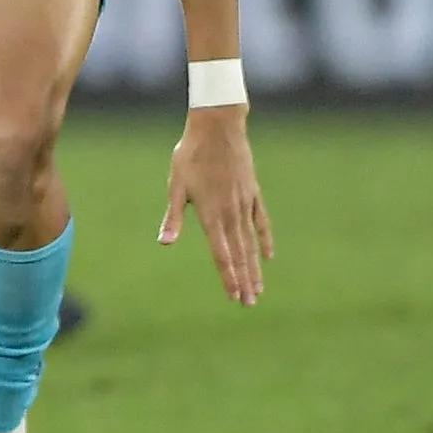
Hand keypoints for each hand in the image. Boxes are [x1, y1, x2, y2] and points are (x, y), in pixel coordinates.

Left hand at [159, 106, 272, 305]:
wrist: (218, 128)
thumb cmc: (190, 155)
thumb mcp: (176, 186)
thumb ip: (172, 217)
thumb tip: (164, 243)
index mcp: (210, 214)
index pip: (221, 253)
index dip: (228, 276)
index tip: (234, 296)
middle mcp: (231, 213)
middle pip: (240, 254)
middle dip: (244, 280)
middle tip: (249, 303)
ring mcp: (245, 204)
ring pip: (252, 243)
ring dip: (255, 267)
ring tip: (258, 289)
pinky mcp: (253, 194)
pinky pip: (262, 223)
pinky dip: (265, 240)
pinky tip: (269, 256)